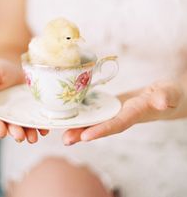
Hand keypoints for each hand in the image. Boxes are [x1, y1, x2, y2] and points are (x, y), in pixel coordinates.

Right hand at [0, 59, 48, 142]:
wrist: (18, 67)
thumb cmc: (0, 70)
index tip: (1, 132)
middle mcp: (4, 114)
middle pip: (9, 125)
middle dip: (15, 132)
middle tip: (20, 137)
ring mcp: (19, 113)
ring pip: (23, 126)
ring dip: (28, 133)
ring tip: (33, 138)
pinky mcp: (31, 110)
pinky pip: (36, 120)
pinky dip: (40, 126)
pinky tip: (45, 129)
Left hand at [63, 80, 183, 144]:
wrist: (164, 97)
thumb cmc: (168, 94)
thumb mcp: (168, 93)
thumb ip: (165, 97)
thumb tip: (162, 102)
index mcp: (137, 113)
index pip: (118, 123)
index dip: (103, 130)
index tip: (86, 136)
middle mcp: (125, 116)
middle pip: (103, 127)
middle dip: (86, 133)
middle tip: (66, 139)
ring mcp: (118, 112)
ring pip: (99, 121)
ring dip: (82, 128)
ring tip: (64, 134)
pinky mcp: (114, 107)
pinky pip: (100, 113)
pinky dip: (87, 117)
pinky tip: (71, 119)